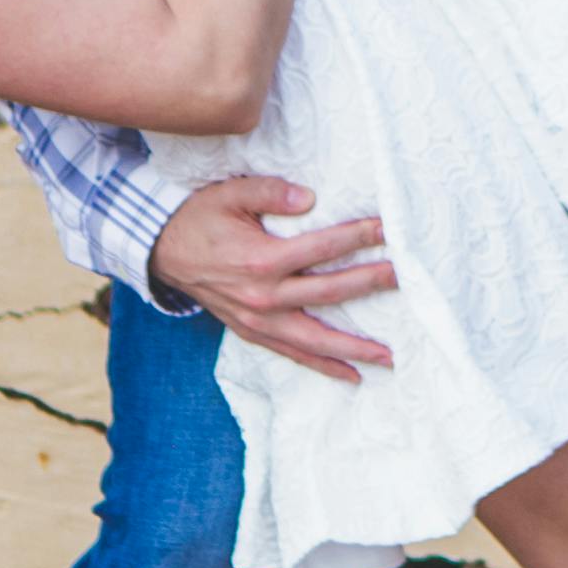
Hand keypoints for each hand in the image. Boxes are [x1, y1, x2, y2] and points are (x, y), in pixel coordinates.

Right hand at [151, 175, 394, 380]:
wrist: (161, 251)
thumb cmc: (198, 218)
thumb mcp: (230, 193)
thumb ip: (270, 192)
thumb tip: (309, 197)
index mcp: (261, 260)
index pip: (322, 248)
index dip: (359, 236)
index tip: (389, 229)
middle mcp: (263, 296)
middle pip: (329, 293)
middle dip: (371, 285)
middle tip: (406, 281)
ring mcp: (258, 320)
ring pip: (315, 339)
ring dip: (354, 348)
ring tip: (389, 355)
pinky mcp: (252, 332)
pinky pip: (293, 354)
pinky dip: (322, 366)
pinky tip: (350, 375)